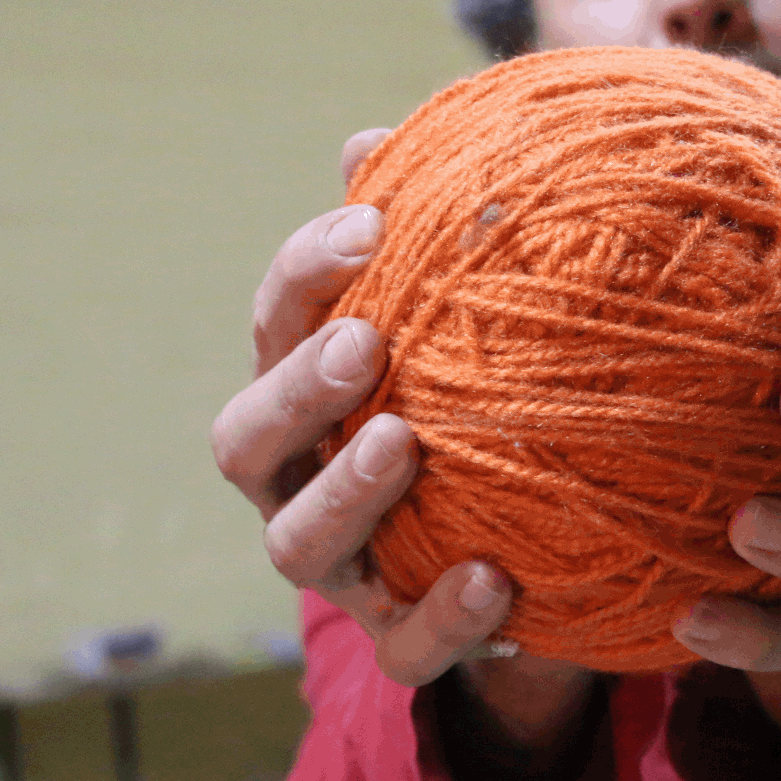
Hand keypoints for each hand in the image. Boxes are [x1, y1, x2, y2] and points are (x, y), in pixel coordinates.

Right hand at [211, 127, 595, 733]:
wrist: (533, 547)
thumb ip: (424, 241)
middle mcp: (298, 479)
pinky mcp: (397, 636)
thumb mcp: (459, 319)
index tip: (372, 221)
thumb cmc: (475, 397)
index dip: (308, 271)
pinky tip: (495, 577)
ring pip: (299, 545)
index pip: (276, 323)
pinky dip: (439, 614)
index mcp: (304, 391)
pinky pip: (402, 644)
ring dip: (344, 491)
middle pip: (247, 438)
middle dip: (295, 386)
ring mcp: (340, 566)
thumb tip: (376, 136)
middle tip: (363, 341)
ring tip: (402, 440)